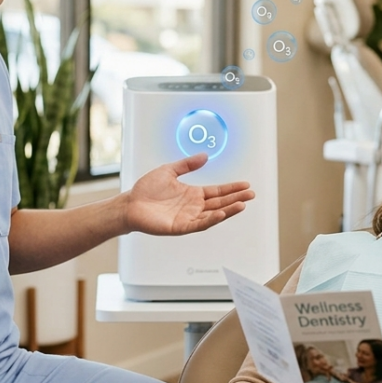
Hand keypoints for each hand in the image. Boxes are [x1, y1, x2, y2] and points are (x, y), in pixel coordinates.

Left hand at [124, 153, 254, 235]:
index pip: (217, 191)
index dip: (231, 188)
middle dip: (236, 198)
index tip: (245, 184)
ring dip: (228, 210)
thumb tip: (205, 156)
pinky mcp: (180, 227)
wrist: (130, 204)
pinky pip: (199, 224)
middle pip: (220, 202)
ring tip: (242, 204)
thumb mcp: (169, 170)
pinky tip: (221, 214)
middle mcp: (193, 207)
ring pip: (213, 214)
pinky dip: (211, 219)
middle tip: (251, 194)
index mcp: (193, 194)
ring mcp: (188, 217)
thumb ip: (187, 164)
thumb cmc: (146, 190)